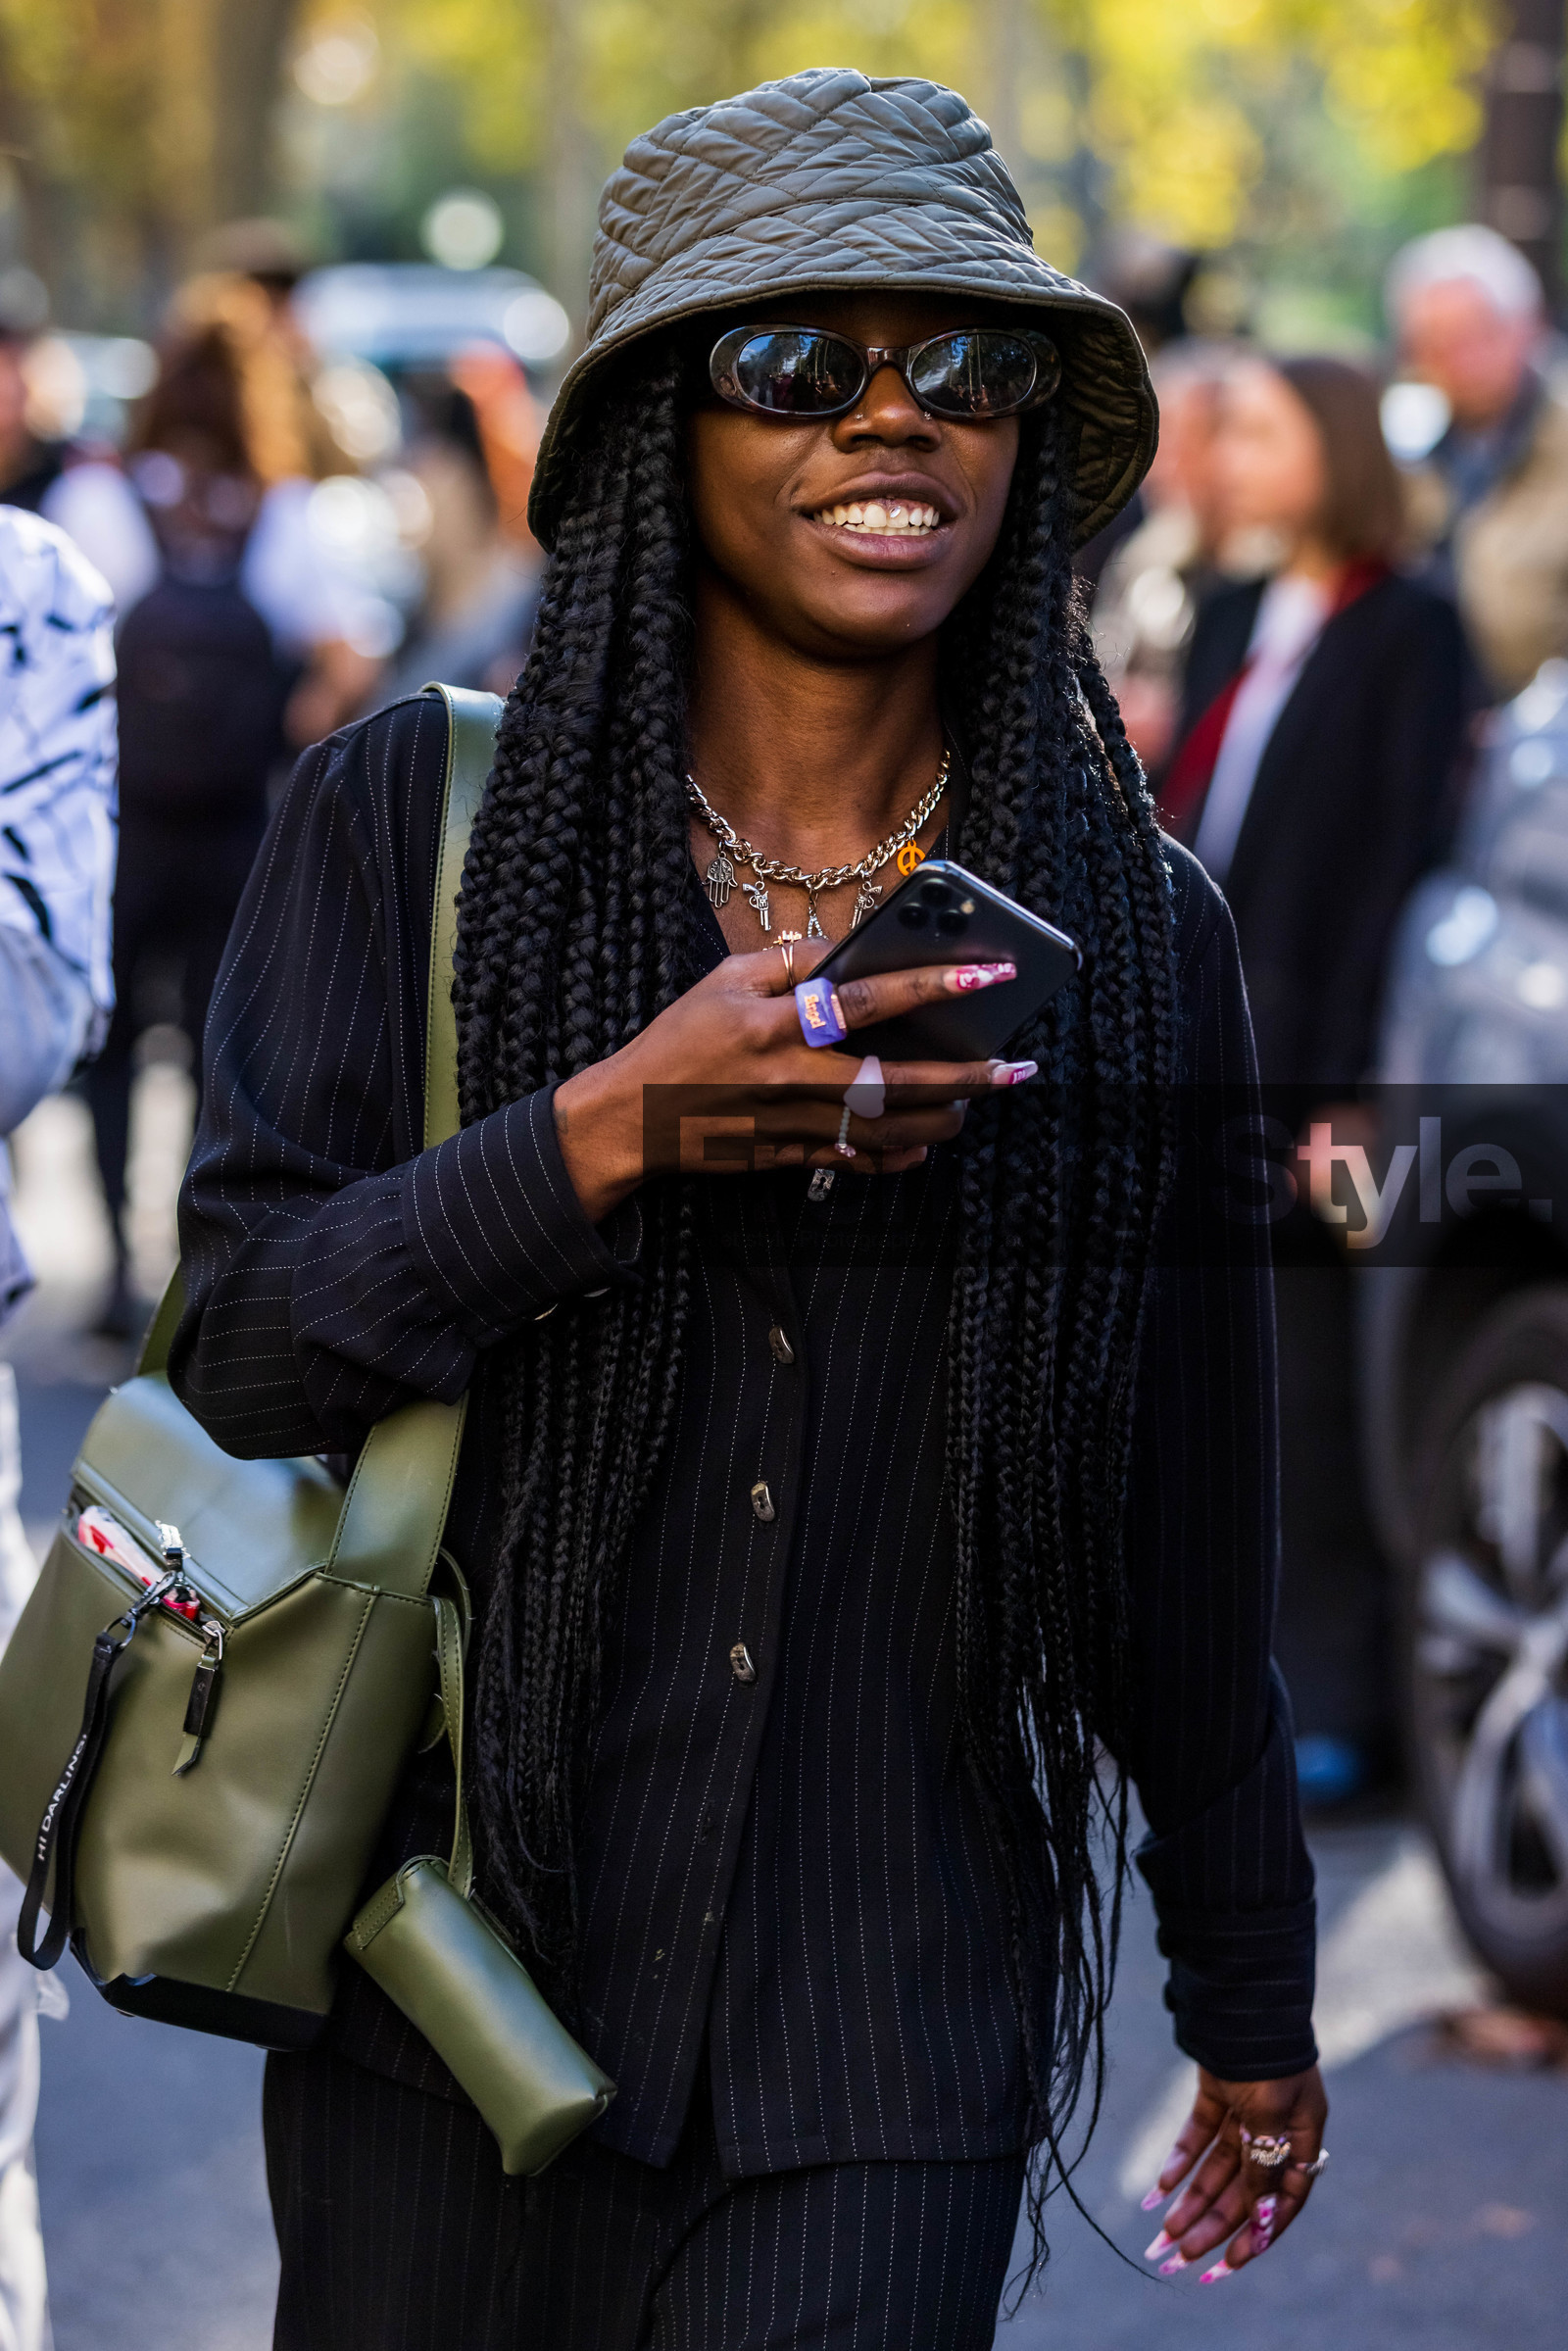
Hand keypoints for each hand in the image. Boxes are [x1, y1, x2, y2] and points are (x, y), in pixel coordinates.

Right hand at [552, 946, 1031, 1223]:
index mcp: (779, 1023)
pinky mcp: (788, 1156)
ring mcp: (794, 1124)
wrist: (632, 1117)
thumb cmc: (679, 1040)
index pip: (872, 1000)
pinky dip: (897, 1157)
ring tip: (976, 1104)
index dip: (935, 986)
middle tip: (1015, 1069)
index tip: (990, 975)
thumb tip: (849, 953)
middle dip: (965, 1075)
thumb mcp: (724, 982)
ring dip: (941, 1119)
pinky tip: (926, 1145)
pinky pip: (856, 1161)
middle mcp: (794, 1077)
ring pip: (887, 1128)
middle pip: (898, 1078)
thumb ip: (789, 964)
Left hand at [1140, 2065, 1327, 2282]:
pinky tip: (1156, 2190)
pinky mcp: (1218, 2091)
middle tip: (1175, 2261)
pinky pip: (1197, 2137)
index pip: (1281, 2203)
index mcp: (1301, 2138)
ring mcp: (1246, 2111)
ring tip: (1159, 2237)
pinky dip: (1178, 2161)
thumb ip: (1264, 2170)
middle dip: (1209, 2228)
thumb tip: (1261, 2224)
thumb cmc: (1267, 2055)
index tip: (1225, 2266)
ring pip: (1215, 2170)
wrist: (1243, 1993)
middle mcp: (1275, 2130)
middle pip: (1242, 2192)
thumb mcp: (1269, 2117)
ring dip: (1189, 2203)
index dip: (1255, 2237)